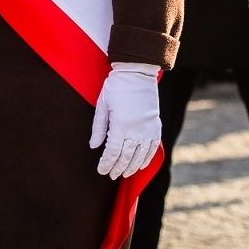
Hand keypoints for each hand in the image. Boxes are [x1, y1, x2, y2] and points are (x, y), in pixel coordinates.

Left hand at [88, 63, 161, 178]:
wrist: (137, 73)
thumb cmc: (116, 87)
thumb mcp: (102, 105)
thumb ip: (99, 128)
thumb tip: (93, 146)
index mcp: (120, 125)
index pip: (112, 152)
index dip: (106, 163)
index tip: (102, 170)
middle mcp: (136, 130)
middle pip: (126, 156)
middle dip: (118, 168)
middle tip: (111, 175)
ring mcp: (148, 129)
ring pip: (140, 155)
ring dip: (132, 166)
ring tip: (124, 173)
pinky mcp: (155, 126)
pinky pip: (153, 147)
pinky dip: (147, 158)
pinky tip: (141, 165)